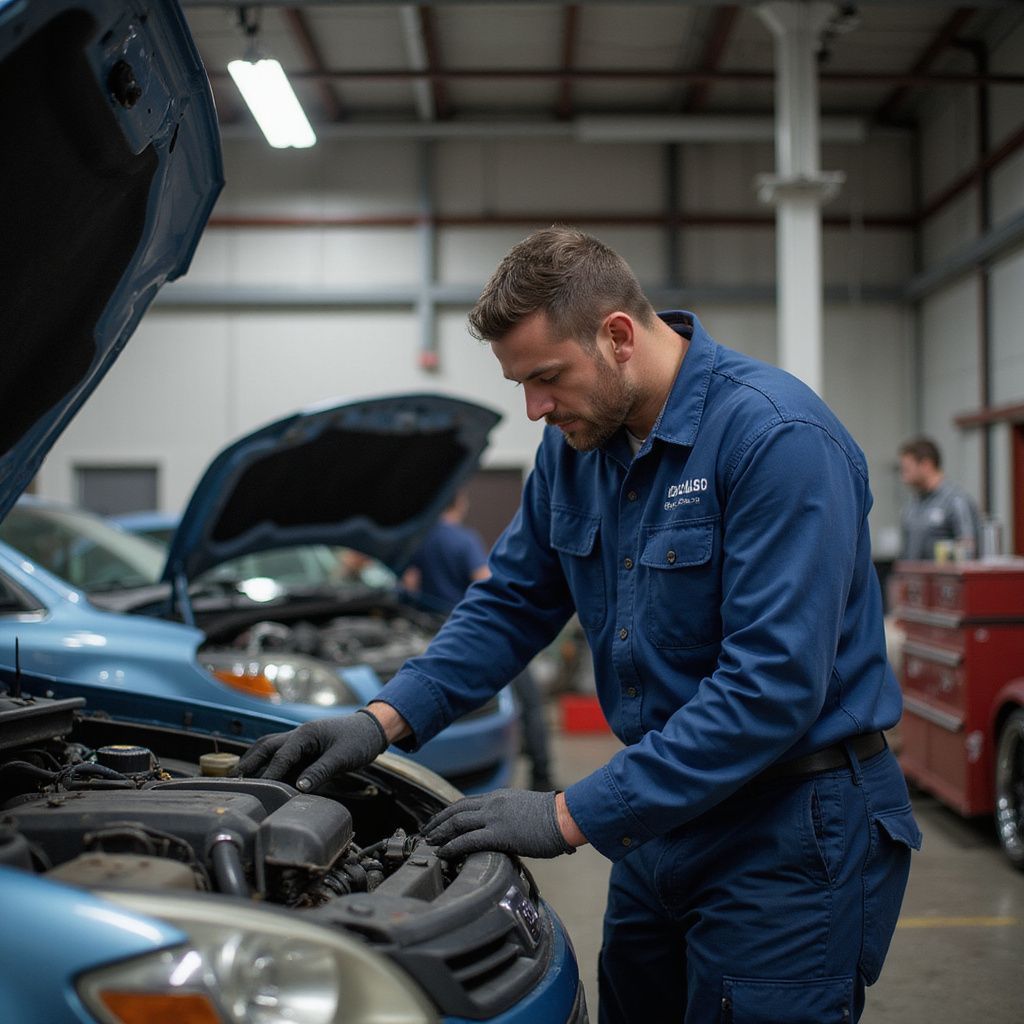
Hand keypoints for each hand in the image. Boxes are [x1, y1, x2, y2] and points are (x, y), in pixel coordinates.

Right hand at [236, 709, 387, 791]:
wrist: (373, 730)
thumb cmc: (359, 740)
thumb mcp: (342, 757)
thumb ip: (320, 771)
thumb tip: (299, 788)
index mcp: (306, 734)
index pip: (281, 755)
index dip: (269, 773)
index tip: (257, 789)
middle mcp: (299, 736)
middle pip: (266, 747)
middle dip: (249, 762)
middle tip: (233, 779)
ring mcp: (301, 742)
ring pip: (270, 750)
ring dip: (255, 762)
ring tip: (240, 779)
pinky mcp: (306, 751)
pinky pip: (283, 759)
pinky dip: (270, 768)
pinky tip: (263, 781)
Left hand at [420, 788, 576, 859]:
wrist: (564, 817)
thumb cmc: (551, 817)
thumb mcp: (524, 810)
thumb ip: (508, 816)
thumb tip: (504, 829)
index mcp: (499, 797)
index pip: (466, 802)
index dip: (449, 812)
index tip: (438, 821)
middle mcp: (493, 803)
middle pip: (456, 810)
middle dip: (438, 821)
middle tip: (426, 832)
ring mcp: (495, 817)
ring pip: (458, 822)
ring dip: (440, 833)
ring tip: (429, 843)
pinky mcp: (499, 833)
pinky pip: (469, 840)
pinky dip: (452, 846)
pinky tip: (443, 852)